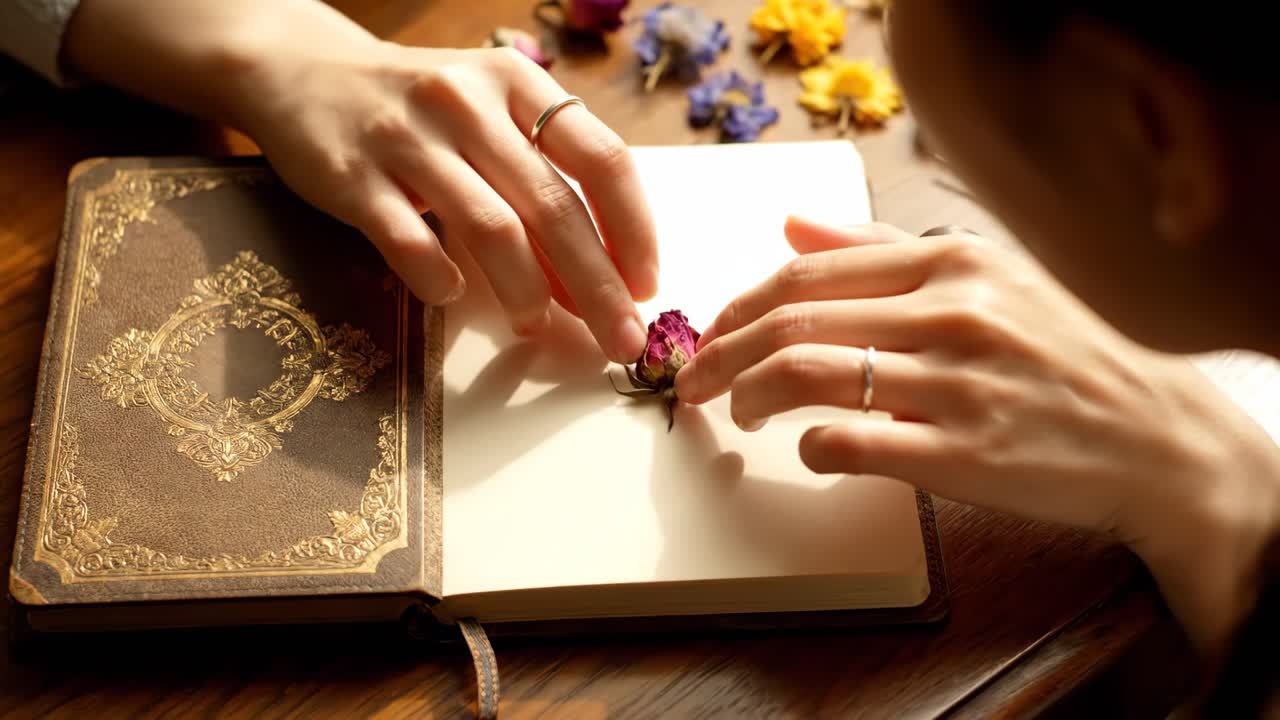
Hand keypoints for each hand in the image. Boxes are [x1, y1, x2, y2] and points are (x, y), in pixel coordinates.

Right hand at [238, 41, 655, 362]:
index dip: (634, 229)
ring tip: (540, 327)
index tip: (648, 285)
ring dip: (527, 290)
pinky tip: (452, 298)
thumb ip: (540, 175)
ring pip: (489, 227)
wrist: (300, 71)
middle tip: (621, 339)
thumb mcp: (488, 111)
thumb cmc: (418, 108)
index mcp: (516, 83)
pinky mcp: (352, 176)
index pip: (601, 157)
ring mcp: (408, 138)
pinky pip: (408, 241)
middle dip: (598, 284)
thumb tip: (600, 273)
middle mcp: (468, 103)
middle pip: (552, 206)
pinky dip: (438, 279)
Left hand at [676, 217, 1279, 653]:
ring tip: (735, 412)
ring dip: (748, 394)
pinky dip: (808, 447)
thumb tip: (792, 224)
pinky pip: (850, 442)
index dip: (739, 305)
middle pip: (791, 319)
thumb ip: (886, 248)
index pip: (806, 272)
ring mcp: (958, 383)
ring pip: (806, 373)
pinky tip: (806, 449)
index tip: (712, 331)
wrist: (1161, 439)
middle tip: (695, 381)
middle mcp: (953, 310)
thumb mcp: (992, 277)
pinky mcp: (965, 454)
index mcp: (952, 262)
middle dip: (721, 353)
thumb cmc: (1068, 356)